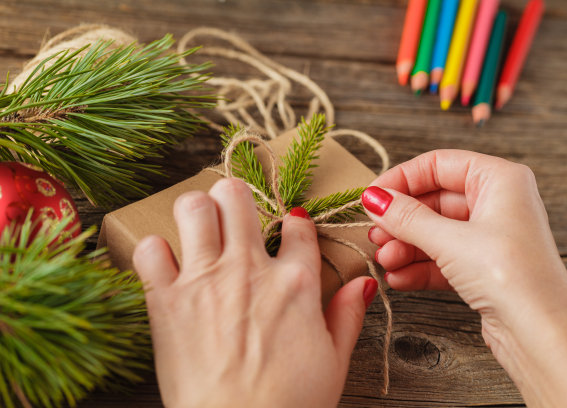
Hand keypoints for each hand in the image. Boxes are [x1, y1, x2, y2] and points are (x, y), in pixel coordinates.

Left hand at [132, 178, 377, 407]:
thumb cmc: (290, 405)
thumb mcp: (334, 362)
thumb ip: (348, 316)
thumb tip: (364, 284)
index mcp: (294, 282)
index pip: (296, 227)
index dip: (294, 223)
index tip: (290, 229)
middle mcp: (248, 269)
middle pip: (237, 196)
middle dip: (235, 198)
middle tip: (234, 214)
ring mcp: (205, 279)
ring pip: (193, 207)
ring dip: (196, 211)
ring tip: (199, 227)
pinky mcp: (166, 299)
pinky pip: (149, 249)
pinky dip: (153, 251)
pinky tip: (165, 264)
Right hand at [361, 150, 566, 406]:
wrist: (541, 335)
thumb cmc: (511, 276)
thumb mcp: (450, 240)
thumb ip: (407, 217)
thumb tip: (374, 198)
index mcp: (499, 180)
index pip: (439, 164)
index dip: (401, 178)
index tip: (371, 196)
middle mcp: (497, 203)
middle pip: (434, 200)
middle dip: (401, 219)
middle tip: (375, 233)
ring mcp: (490, 237)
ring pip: (435, 231)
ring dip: (406, 245)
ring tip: (385, 260)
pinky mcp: (483, 267)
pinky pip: (442, 257)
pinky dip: (419, 265)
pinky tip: (398, 277)